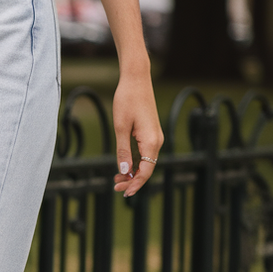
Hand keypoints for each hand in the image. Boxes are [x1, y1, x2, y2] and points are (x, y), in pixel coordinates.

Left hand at [112, 70, 162, 197]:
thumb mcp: (120, 127)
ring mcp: (155, 137)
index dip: (135, 184)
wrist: (136, 79)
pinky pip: (145, 153)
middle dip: (132, 181)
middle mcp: (157, 141)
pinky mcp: (151, 133)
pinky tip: (124, 167)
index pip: (146, 171)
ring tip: (117, 179)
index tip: (123, 192)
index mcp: (151, 142)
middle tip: (115, 187)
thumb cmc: (127, 100)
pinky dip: (135, 162)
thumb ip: (123, 151)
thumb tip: (124, 171)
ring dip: (132, 172)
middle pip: (147, 169)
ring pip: (146, 162)